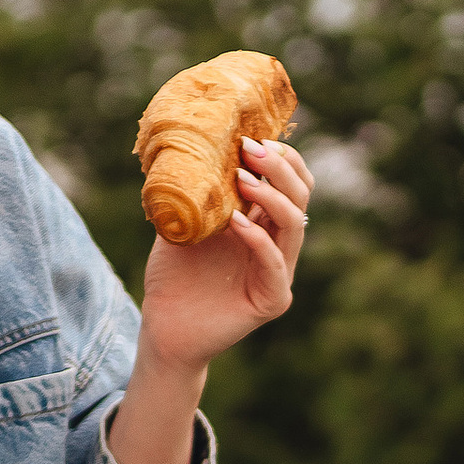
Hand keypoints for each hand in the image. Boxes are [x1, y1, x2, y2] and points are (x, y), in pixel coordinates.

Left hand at [138, 137, 311, 364]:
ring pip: (294, 225)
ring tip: (242, 177)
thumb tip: (192, 142)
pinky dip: (257, 239)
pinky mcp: (271, 300)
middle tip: (251, 147)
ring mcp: (278, 274)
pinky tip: (234, 222)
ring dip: (271, 196)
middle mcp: (277, 246)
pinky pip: (274, 263)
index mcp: (263, 224)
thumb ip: (196, 190)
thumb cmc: (174, 275)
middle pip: (300, 197)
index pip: (291, 184)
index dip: (282, 158)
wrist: (163, 327)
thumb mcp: (184, 221)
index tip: (254, 137)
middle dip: (280, 167)